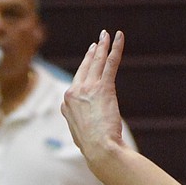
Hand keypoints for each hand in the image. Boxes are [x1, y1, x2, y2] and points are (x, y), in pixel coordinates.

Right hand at [61, 29, 125, 163]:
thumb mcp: (78, 134)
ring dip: (102, 46)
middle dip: (92, 53)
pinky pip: (111, 62)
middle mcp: (74, 92)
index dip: (84, 72)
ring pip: (97, 61)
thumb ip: (78, 122)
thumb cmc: (92, 148)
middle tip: (97, 42)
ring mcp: (88, 88)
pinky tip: (119, 36)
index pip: (75, 84)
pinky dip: (116, 47)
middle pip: (85, 67)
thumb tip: (83, 127)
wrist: (99, 149)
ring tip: (106, 35)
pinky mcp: (104, 87)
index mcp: (66, 104)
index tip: (89, 61)